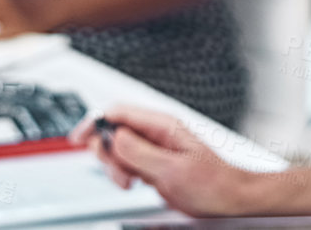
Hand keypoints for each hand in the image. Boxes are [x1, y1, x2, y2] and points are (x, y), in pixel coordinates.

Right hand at [67, 105, 256, 215]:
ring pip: (117, 148)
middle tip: (121, 174)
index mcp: (160, 125)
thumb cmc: (213, 184)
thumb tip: (113, 137)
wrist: (230, 199)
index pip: (117, 112)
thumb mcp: (171, 169)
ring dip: (116, 167)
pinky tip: (134, 183)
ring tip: (131, 183)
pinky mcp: (153, 163)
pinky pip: (127, 162)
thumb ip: (139, 152)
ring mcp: (154, 147)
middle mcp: (155, 132)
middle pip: (113, 130)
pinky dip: (123, 173)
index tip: (80, 137)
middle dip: (107, 152)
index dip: (95, 122)